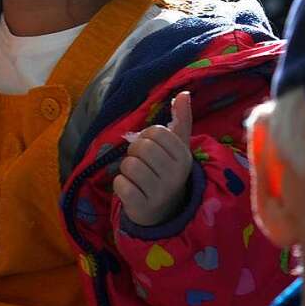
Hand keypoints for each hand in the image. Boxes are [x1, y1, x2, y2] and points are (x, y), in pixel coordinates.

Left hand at [115, 91, 193, 225]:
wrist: (165, 212)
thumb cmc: (167, 171)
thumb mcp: (178, 147)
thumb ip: (181, 120)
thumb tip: (183, 93)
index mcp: (184, 157)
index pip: (155, 132)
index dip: (146, 137)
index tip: (152, 148)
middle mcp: (175, 175)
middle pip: (141, 147)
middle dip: (134, 152)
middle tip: (142, 163)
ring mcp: (159, 192)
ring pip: (129, 165)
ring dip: (127, 169)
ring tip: (137, 177)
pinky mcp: (142, 206)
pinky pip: (120, 184)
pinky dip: (120, 184)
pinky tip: (131, 190)